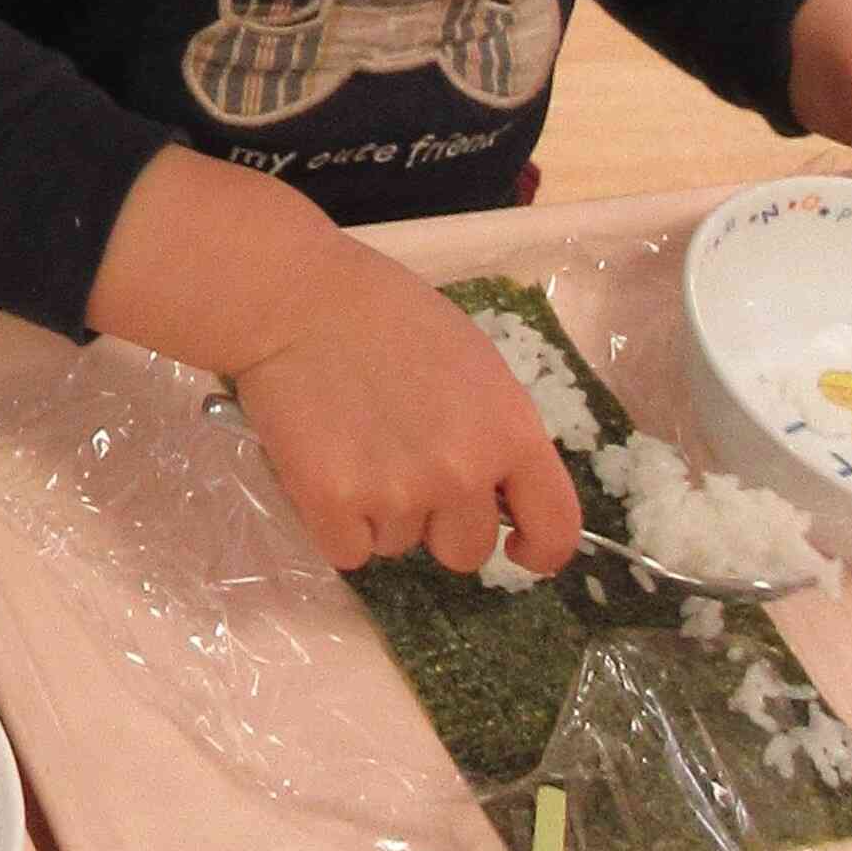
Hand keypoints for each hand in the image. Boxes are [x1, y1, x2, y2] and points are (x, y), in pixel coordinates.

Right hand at [233, 243, 585, 577]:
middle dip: (438, 523)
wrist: (296, 298)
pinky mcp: (334, 506)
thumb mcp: (474, 364)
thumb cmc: (387, 315)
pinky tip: (322, 468)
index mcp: (510, 433)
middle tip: (401, 470)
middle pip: (466, 552)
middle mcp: (463, 475)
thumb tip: (493, 486)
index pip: (556, 529)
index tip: (516, 546)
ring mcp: (398, 495)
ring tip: (351, 447)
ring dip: (378, 513)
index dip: (539, 549)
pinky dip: (334, 523)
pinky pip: (348, 551)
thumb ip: (494, 431)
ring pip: (399, 545)